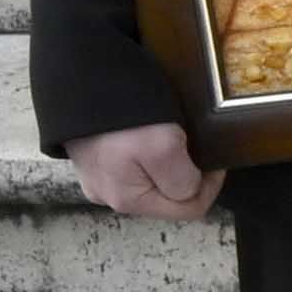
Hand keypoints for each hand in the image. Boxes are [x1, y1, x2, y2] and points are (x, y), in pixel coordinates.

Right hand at [62, 120, 212, 221]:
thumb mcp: (163, 148)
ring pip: (152, 180)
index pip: (189, 210)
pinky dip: (148, 153)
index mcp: (129, 201)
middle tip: (192, 144)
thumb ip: (182, 180)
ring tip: (171, 137)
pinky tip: (148, 133)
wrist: (79, 82)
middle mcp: (110, 196)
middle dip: (187, 174)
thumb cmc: (121, 116)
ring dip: (169, 163)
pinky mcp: (95, 158)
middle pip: (169, 196)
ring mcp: (100, 178)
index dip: (210, 186)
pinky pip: (133, 164)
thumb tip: (188, 192)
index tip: (213, 158)